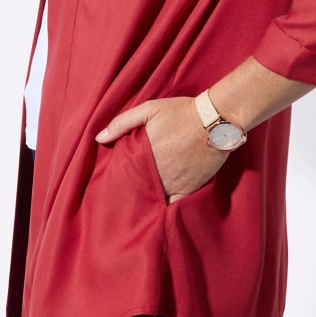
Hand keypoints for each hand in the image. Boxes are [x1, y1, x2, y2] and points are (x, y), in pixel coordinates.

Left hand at [95, 97, 228, 203]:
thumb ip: (122, 123)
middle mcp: (158, 173)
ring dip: (147, 200)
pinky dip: (167, 206)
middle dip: (132, 192)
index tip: (115, 182)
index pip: (125, 176)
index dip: (119, 180)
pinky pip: (175, 205)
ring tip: (140, 202)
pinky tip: (161, 207)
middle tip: (126, 195)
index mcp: (145, 155)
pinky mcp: (190, 188)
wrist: (215, 120)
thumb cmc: (182, 112)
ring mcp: (175, 183)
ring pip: (155, 199)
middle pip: (138, 190)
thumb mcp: (150, 109)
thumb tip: (100, 138)